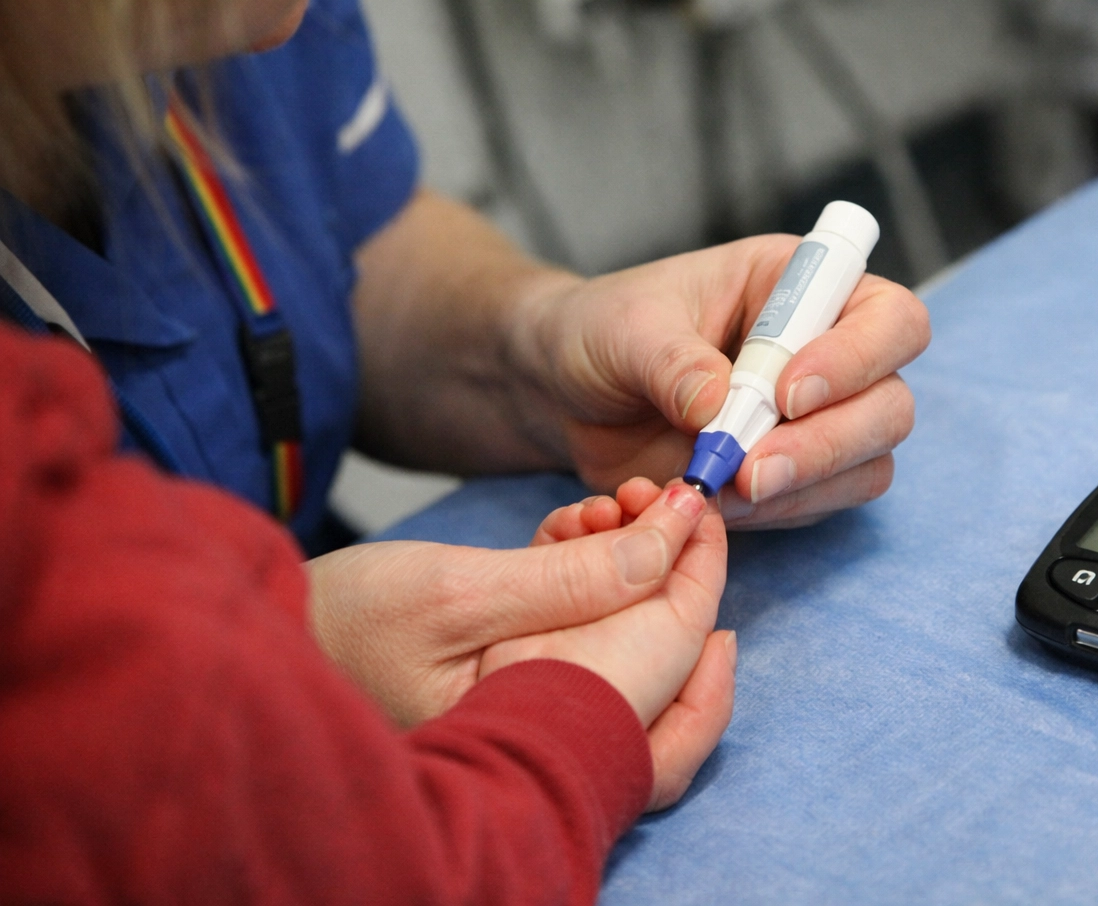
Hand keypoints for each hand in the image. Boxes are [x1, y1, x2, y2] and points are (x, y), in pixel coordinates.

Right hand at [306, 481, 726, 748]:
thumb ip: (572, 578)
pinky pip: (582, 634)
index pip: (671, 657)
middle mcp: (554, 731)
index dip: (696, 573)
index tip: (698, 503)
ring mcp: (539, 708)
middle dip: (674, 582)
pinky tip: (567, 527)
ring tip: (599, 507)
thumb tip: (666, 544)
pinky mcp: (518, 677)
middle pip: (674, 676)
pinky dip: (589, 580)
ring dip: (630, 572)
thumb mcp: (457, 593)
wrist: (263, 642)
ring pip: (630, 649)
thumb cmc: (341, 630)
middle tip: (660, 509)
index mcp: (547, 727)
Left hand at [512, 235, 930, 527]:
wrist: (562, 394)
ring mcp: (818, 418)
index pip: (888, 317)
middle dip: (829, 442)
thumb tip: (719, 404)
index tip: (786, 393)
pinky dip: (778, 512)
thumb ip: (672, 362)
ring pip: (868, 462)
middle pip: (890, 402)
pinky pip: (823, 504)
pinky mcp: (794, 475)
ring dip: (805, 484)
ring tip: (727, 488)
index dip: (857, 358)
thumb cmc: (600, 332)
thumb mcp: (625, 330)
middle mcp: (828, 350)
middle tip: (754, 468)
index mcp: (800, 287)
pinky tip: (720, 502)